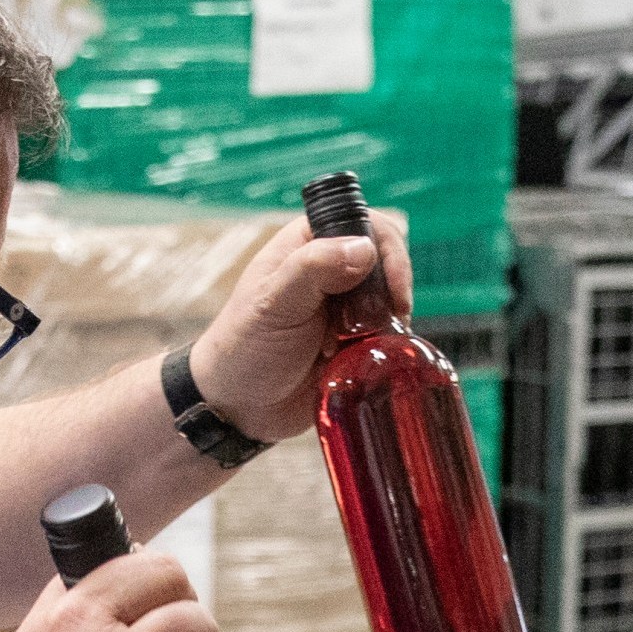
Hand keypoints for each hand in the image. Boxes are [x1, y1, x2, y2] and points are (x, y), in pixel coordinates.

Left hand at [183, 209, 415, 445]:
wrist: (240, 406)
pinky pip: (389, 337)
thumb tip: (364, 248)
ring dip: (384, 325)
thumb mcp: (275, 302)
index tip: (392, 289)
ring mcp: (346, 308)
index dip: (386, 251)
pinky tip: (360, 362)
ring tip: (355, 346)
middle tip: (371, 323)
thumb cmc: (245, 347)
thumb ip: (315, 268)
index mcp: (308, 245)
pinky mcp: (357, 343)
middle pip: (387, 264)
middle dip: (389, 294)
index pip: (366, 224)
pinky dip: (385, 349)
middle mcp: (331, 270)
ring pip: (392, 303)